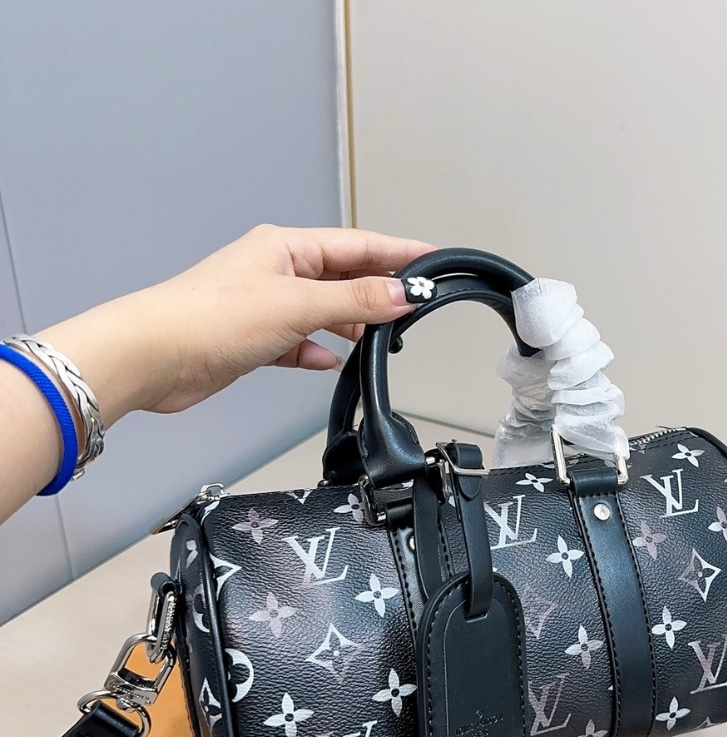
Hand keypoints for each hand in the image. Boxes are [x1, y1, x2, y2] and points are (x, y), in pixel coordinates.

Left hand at [38, 224, 434, 422]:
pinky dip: (317, 351)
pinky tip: (329, 362)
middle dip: (378, 291)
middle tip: (414, 307)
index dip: (400, 252)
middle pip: (344, 276)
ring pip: (324, 310)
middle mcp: (276, 271)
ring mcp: (265, 305)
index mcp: (287, 247)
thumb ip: (353, 300)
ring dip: (350, 323)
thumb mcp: (297, 305)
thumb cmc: (208, 318)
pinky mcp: (253, 340)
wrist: (153, 357)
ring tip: (378, 339)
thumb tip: (400, 294)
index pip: (359, 244)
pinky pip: (299, 342)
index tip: (434, 260)